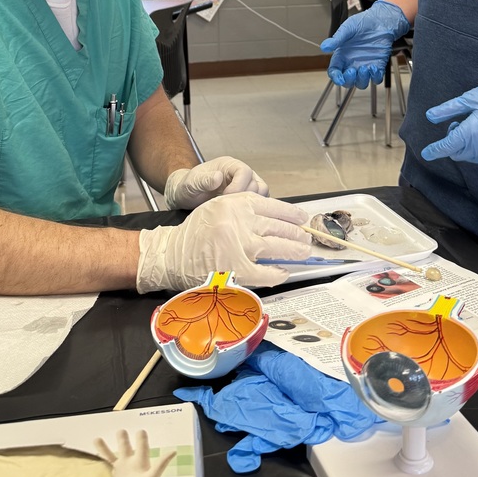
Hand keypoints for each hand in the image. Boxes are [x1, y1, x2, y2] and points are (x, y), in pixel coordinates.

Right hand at [136, 192, 310, 292]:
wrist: (171, 254)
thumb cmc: (197, 231)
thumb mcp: (220, 206)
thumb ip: (245, 208)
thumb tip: (278, 218)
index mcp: (236, 203)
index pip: (273, 206)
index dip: (292, 214)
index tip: (302, 218)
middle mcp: (239, 222)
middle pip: (279, 227)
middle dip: (297, 235)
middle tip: (306, 239)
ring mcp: (238, 247)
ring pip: (276, 248)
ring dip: (293, 252)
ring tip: (302, 253)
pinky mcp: (235, 270)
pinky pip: (265, 272)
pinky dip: (277, 273)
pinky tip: (282, 272)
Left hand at [164, 156, 268, 209]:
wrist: (185, 196)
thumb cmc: (188, 186)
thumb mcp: (191, 183)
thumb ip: (203, 180)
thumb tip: (218, 177)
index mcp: (228, 165)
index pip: (244, 172)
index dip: (238, 186)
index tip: (226, 197)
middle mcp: (239, 173)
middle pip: (256, 183)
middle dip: (244, 197)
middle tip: (230, 207)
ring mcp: (245, 185)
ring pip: (261, 193)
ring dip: (251, 203)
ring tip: (235, 211)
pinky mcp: (246, 197)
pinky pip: (258, 202)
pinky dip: (252, 208)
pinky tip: (239, 215)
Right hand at [320, 0, 410, 89]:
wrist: (380, 20)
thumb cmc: (363, 23)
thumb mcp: (348, 28)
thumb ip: (337, 39)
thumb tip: (324, 47)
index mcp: (342, 56)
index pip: (335, 71)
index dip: (336, 77)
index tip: (339, 78)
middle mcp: (352, 63)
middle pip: (347, 81)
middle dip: (348, 80)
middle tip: (352, 71)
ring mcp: (365, 66)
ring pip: (361, 83)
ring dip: (361, 79)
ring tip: (364, 68)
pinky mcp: (377, 66)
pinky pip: (376, 78)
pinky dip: (375, 77)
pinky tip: (374, 67)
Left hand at [421, 70, 477, 164]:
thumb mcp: (469, 99)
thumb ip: (448, 110)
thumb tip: (430, 116)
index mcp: (468, 134)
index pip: (445, 147)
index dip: (434, 150)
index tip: (425, 154)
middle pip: (456, 153)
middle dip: (453, 141)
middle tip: (460, 123)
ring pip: (469, 156)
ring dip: (466, 145)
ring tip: (476, 126)